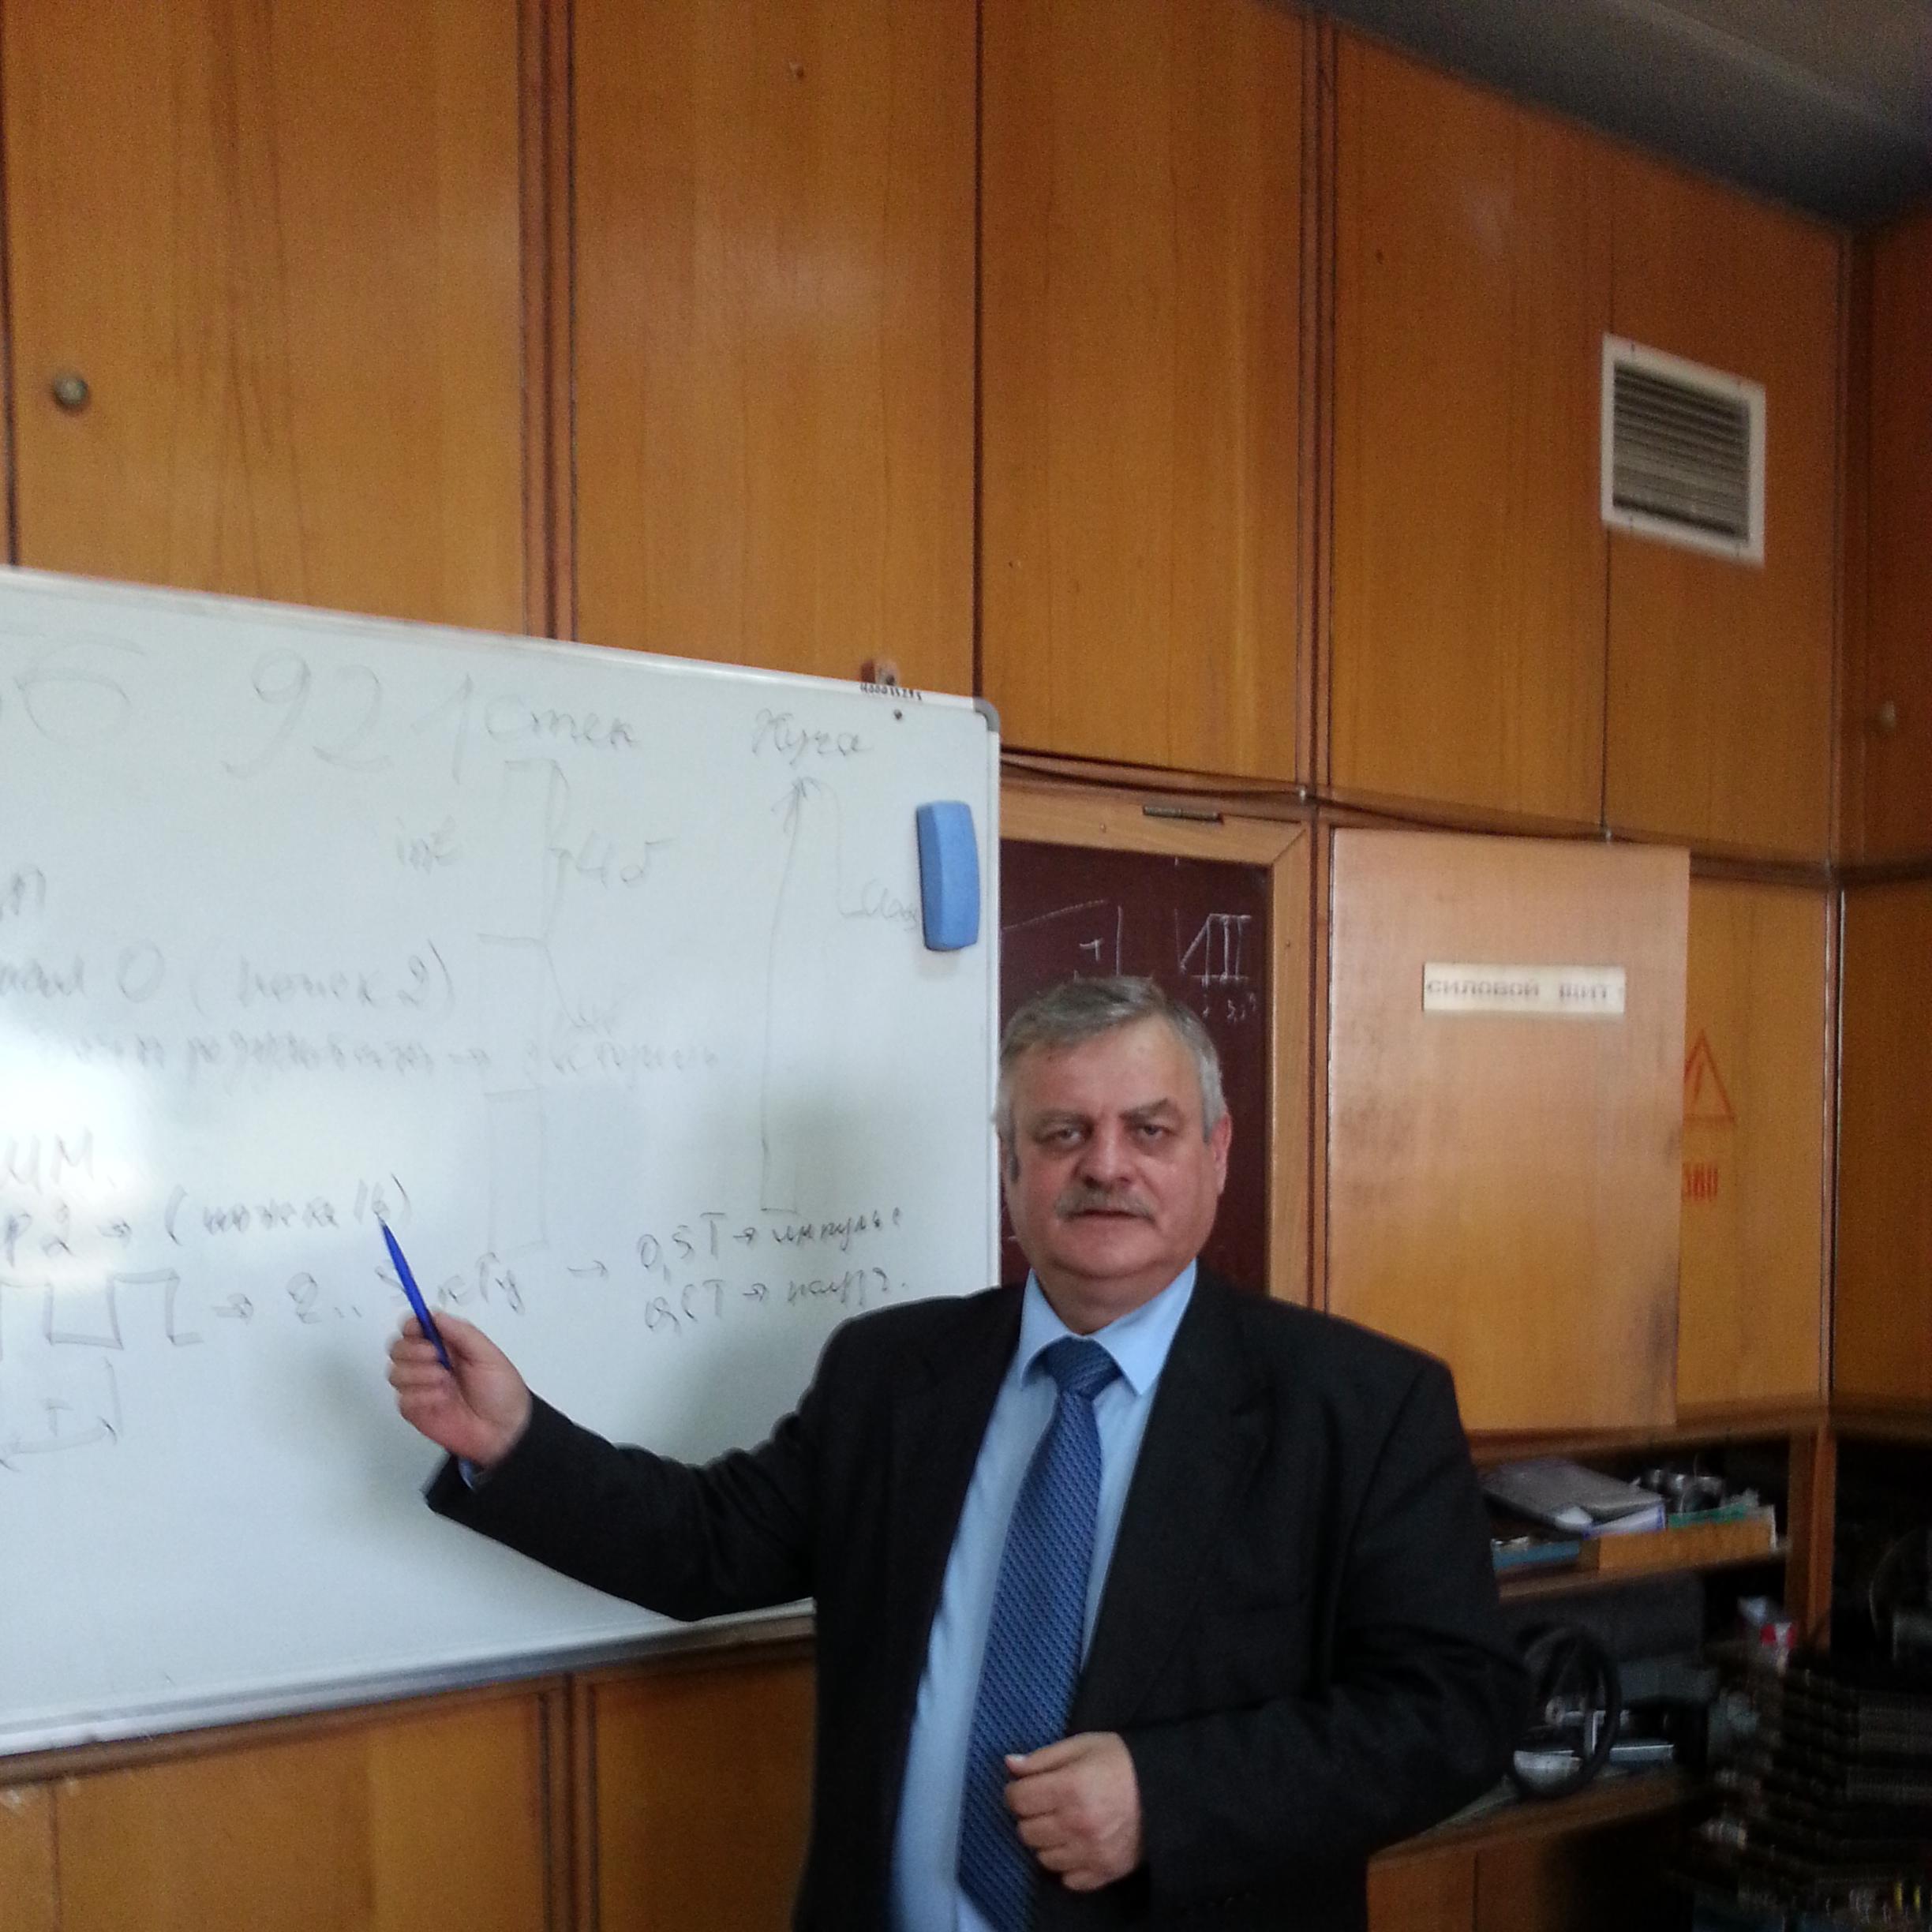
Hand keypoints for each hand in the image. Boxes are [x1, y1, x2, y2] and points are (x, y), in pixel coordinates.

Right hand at [387, 1314, 531, 1468]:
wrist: (504, 1430)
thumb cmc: (502, 1391)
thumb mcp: (489, 1356)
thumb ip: (462, 1333)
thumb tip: (435, 1316)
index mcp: (448, 1346)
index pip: (415, 1328)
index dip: (412, 1326)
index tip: (421, 1330)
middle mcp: (430, 1364)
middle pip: (397, 1348)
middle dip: (414, 1351)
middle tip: (438, 1358)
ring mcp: (421, 1387)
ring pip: (395, 1372)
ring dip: (419, 1375)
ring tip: (445, 1382)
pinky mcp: (416, 1410)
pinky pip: (402, 1399)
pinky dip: (421, 1397)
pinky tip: (441, 1400)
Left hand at [1005, 1731, 1142, 1892]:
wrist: (1167, 1789)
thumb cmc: (1121, 1761)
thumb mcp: (1082, 1745)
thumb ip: (1043, 1757)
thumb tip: (1010, 1764)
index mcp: (1069, 1788)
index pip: (1018, 1800)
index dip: (1015, 1792)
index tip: (1024, 1788)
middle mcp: (1077, 1825)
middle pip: (1027, 1831)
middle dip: (1029, 1816)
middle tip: (1045, 1804)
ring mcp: (1090, 1853)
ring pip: (1043, 1858)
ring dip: (1046, 1841)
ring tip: (1062, 1824)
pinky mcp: (1104, 1872)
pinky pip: (1068, 1879)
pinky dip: (1067, 1865)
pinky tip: (1076, 1845)